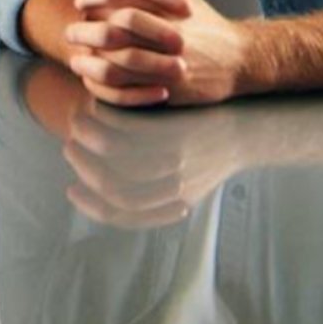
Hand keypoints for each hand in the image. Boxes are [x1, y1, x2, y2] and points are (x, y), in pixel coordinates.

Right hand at [60, 105, 245, 228]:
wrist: (253, 132)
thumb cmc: (214, 160)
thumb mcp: (189, 189)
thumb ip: (153, 199)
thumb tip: (110, 203)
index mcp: (171, 203)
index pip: (120, 215)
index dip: (90, 205)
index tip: (73, 190)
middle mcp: (172, 186)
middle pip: (112, 185)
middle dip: (83, 168)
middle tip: (70, 150)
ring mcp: (175, 156)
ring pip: (113, 153)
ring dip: (87, 140)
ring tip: (77, 126)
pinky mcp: (176, 128)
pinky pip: (129, 125)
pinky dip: (105, 118)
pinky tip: (97, 109)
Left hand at [67, 0, 249, 106]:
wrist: (240, 58)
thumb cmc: (203, 22)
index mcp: (170, 7)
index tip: (80, 3)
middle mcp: (171, 34)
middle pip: (115, 29)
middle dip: (85, 30)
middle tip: (71, 31)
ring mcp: (171, 63)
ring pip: (118, 62)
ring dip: (90, 59)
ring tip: (77, 55)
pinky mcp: (171, 89)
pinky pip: (128, 90)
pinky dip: (104, 83)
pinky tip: (92, 76)